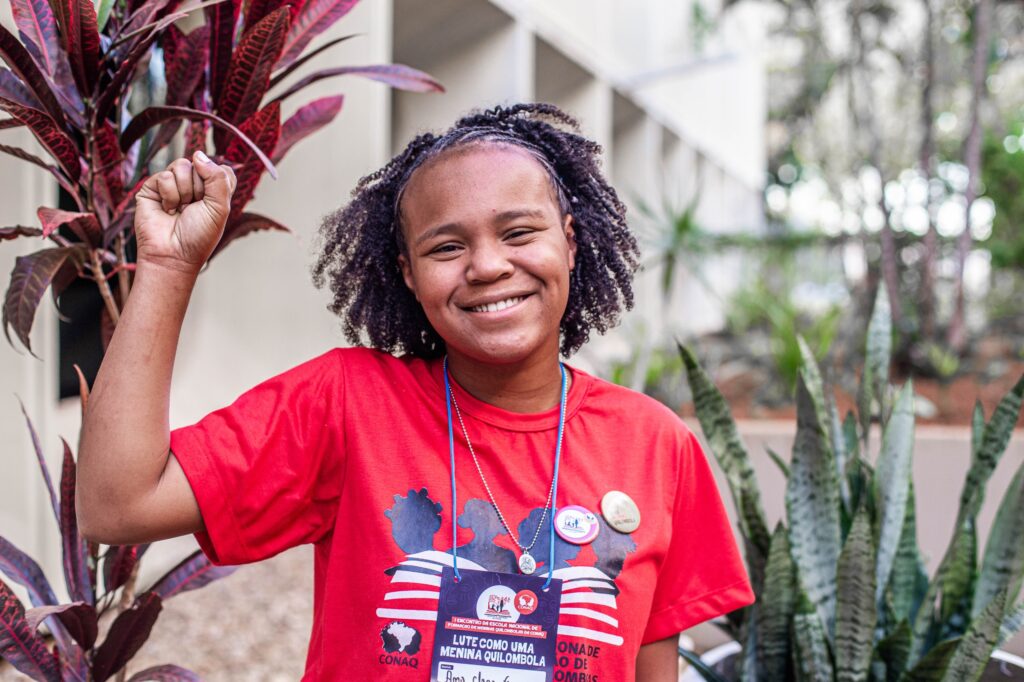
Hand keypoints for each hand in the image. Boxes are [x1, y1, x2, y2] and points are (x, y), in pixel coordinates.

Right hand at [134, 151, 236, 274]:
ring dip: (184, 192)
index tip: (213, 202)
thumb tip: (198, 154)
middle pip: (201, 165)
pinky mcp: (153, 187)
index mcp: (213, 191)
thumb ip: (217, 177)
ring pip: (182, 166)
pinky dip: (169, 195)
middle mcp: (193, 186)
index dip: (218, 182)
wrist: (173, 254)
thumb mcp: (220, 208)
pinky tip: (167, 210)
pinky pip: (164, 176)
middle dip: (199, 189)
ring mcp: (172, 185)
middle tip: (193, 208)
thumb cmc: (199, 235)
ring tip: (180, 210)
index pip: (221, 169)